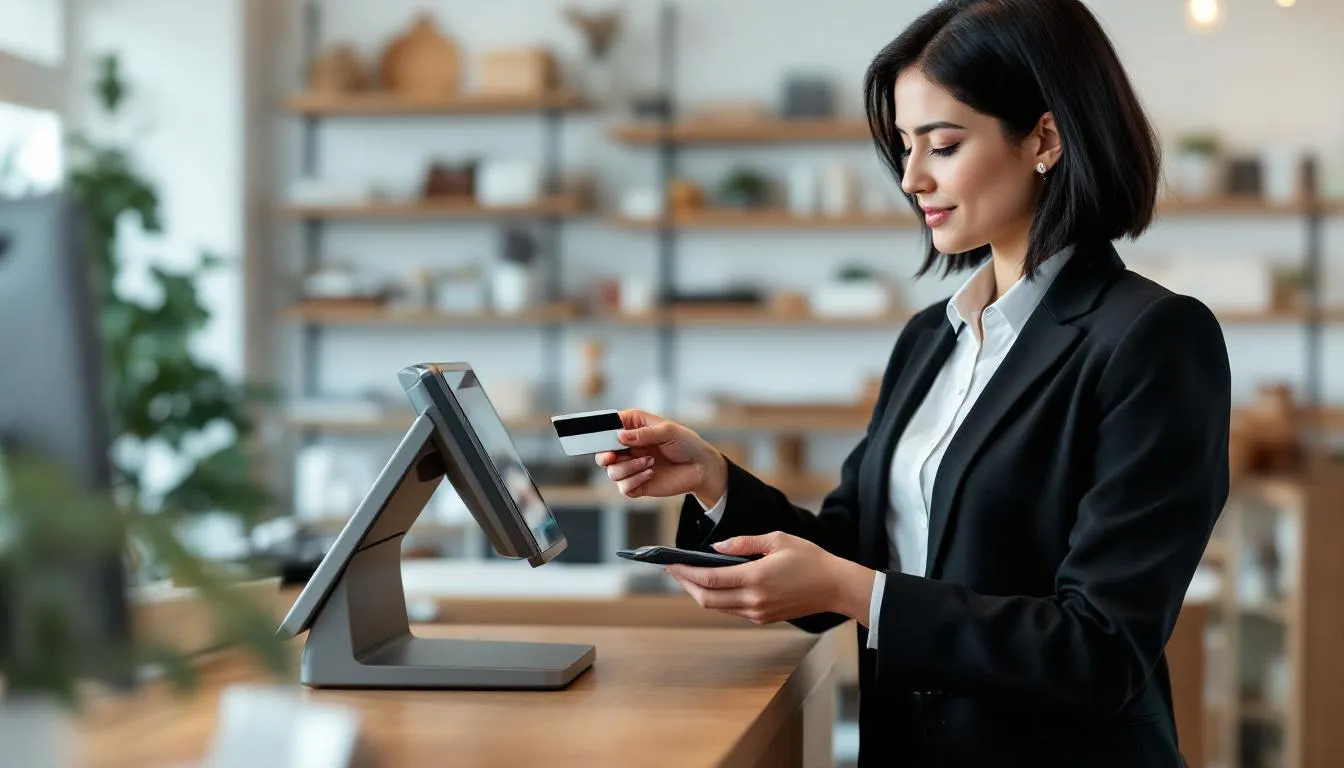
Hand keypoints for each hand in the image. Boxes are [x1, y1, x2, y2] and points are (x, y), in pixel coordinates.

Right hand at [593, 409, 726, 504]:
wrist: (700, 467)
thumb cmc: (686, 443)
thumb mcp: (667, 431)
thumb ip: (643, 433)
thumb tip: (620, 437)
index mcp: (632, 428)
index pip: (608, 428)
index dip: (601, 433)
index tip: (604, 438)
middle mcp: (628, 448)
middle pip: (602, 453)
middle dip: (605, 456)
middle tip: (612, 457)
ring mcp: (631, 467)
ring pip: (612, 472)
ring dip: (629, 468)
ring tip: (650, 462)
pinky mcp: (637, 484)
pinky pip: (624, 487)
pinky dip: (635, 480)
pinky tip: (650, 473)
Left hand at [665, 532, 875, 625]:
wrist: (835, 587)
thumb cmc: (810, 558)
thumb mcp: (777, 539)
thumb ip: (744, 543)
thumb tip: (717, 547)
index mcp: (755, 578)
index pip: (710, 579)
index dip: (686, 572)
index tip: (671, 564)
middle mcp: (753, 600)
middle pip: (707, 599)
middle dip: (686, 585)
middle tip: (673, 571)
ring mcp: (758, 613)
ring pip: (717, 607)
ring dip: (699, 593)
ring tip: (687, 576)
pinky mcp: (763, 618)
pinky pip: (731, 610)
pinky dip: (717, 599)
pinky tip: (712, 586)